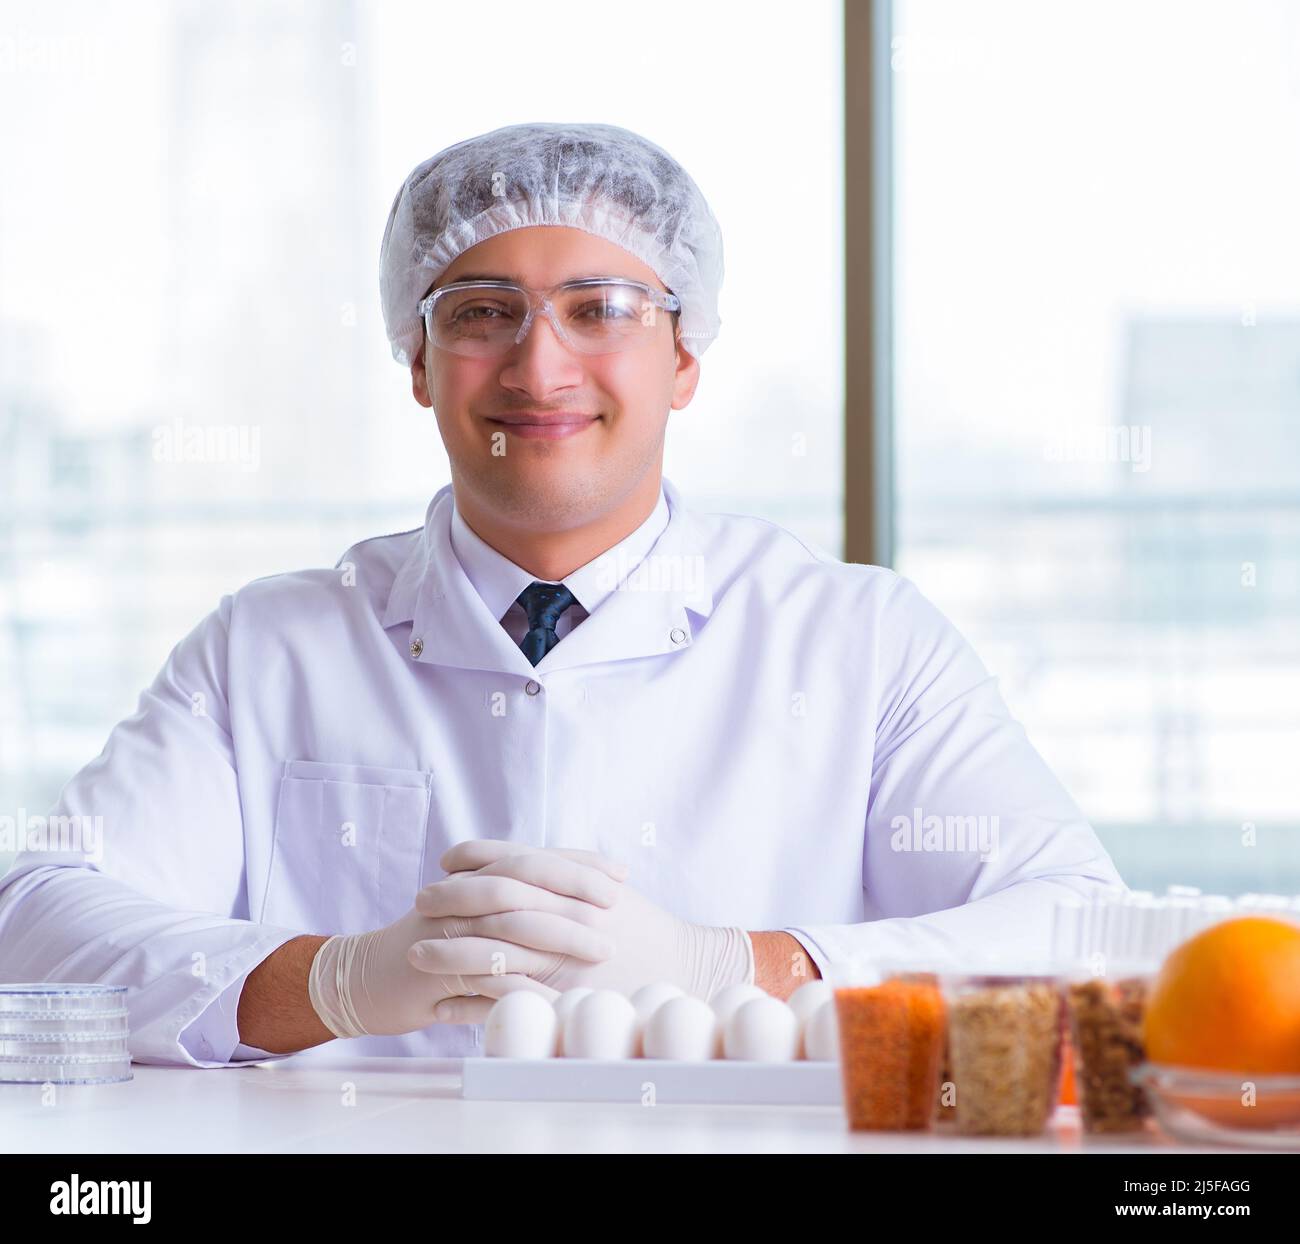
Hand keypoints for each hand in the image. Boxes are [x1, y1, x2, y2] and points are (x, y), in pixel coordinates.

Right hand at [307, 848, 624, 1037]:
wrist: (365, 980)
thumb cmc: (430, 948)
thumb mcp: (471, 918)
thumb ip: (511, 904)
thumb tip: (571, 896)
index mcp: (474, 877)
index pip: (534, 858)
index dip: (578, 864)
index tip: (619, 873)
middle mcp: (461, 895)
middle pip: (525, 880)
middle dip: (575, 890)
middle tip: (616, 904)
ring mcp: (447, 930)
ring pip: (510, 925)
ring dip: (561, 937)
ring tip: (601, 951)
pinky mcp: (435, 970)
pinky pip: (484, 975)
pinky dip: (523, 986)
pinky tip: (556, 995)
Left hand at [430, 840, 754, 1023]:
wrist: (685, 968)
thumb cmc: (643, 925)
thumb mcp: (606, 886)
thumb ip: (564, 868)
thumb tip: (513, 856)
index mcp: (578, 884)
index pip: (517, 860)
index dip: (477, 857)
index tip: (446, 861)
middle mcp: (570, 916)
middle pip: (497, 901)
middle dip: (452, 899)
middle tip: (420, 900)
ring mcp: (565, 961)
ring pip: (492, 951)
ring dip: (447, 952)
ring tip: (414, 953)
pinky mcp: (562, 1000)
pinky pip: (505, 1001)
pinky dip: (468, 1003)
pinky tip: (441, 1004)